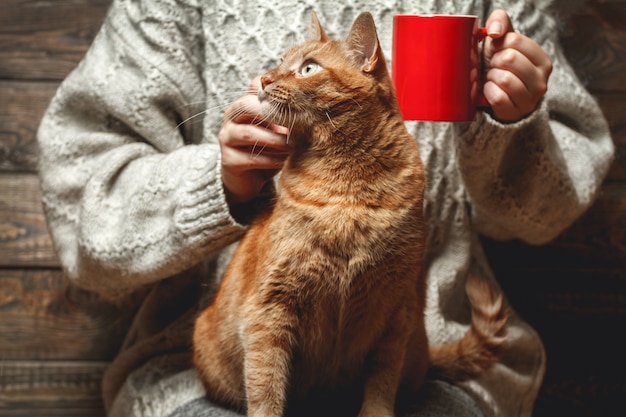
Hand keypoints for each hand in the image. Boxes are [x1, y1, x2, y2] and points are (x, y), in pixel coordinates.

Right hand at [219, 77, 289, 204]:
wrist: (250, 178)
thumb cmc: (268, 148)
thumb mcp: (278, 128)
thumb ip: (286, 114)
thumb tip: (311, 104)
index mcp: (244, 105)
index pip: (255, 87)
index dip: (275, 93)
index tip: (298, 102)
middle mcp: (232, 118)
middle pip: (245, 105)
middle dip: (271, 114)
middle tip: (295, 123)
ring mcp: (227, 138)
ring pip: (248, 133)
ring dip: (274, 140)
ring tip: (293, 146)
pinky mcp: (229, 160)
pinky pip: (251, 158)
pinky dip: (271, 160)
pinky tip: (285, 162)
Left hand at [482, 9, 552, 122]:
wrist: (493, 97)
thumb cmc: (498, 65)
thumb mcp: (501, 40)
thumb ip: (500, 22)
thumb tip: (494, 31)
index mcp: (542, 61)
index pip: (515, 40)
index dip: (499, 44)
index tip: (498, 52)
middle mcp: (541, 81)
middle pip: (509, 59)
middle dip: (494, 61)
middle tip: (493, 67)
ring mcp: (530, 100)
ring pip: (504, 79)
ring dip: (490, 77)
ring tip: (492, 78)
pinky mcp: (514, 113)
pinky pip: (497, 98)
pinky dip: (487, 92)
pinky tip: (489, 91)